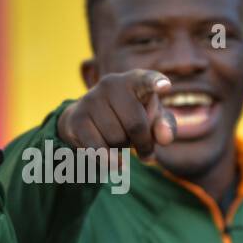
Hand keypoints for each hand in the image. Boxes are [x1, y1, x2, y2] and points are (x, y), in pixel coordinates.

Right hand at [57, 69, 175, 162]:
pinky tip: (115, 162)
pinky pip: (97, 148)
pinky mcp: (76, 118)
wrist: (91, 120)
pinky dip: (109, 161)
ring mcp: (90, 99)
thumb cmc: (132, 117)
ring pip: (116, 139)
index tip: (165, 86)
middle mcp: (111, 84)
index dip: (155, 83)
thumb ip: (166, 128)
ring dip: (122, 148)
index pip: (146, 80)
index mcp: (135, 81)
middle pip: (136, 125)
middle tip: (144, 147)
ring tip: (119, 138)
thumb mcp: (154, 121)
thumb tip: (164, 138)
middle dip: (143, 143)